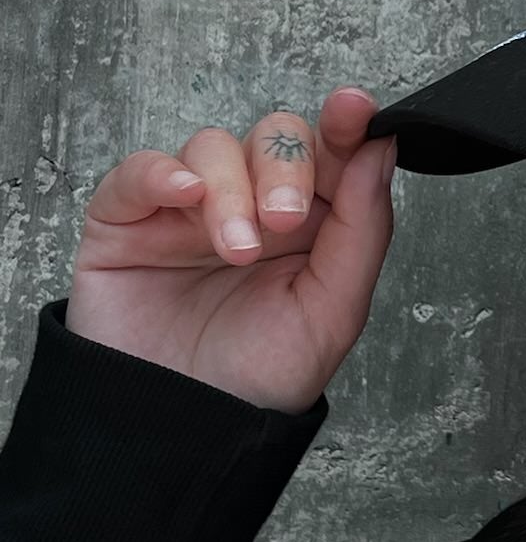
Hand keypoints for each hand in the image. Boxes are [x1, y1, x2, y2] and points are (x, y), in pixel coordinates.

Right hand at [65, 88, 398, 414]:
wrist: (178, 432)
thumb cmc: (256, 380)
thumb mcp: (332, 310)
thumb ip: (362, 227)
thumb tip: (382, 149)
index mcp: (310, 225)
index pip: (330, 152)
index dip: (345, 124)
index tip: (355, 109)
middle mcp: (251, 206)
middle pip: (275, 137)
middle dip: (285, 167)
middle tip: (283, 221)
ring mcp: (188, 210)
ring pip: (212, 147)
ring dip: (230, 190)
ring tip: (234, 250)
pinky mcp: (127, 220)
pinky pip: (141, 169)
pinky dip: (163, 171)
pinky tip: (185, 198)